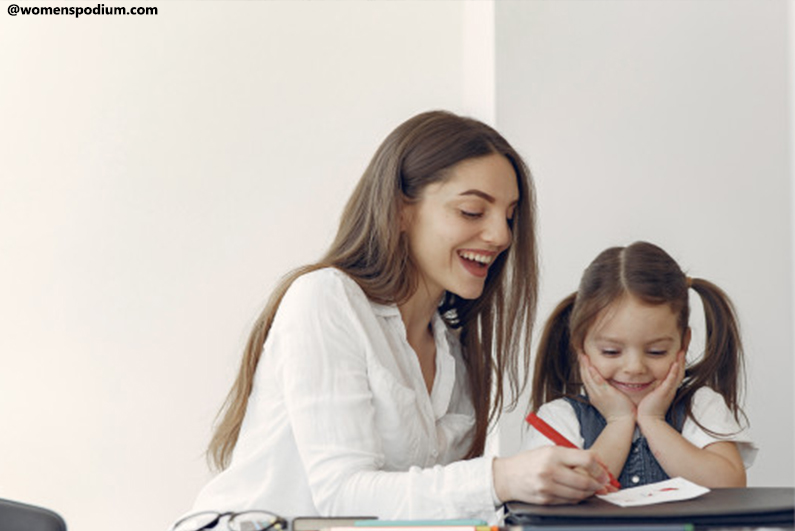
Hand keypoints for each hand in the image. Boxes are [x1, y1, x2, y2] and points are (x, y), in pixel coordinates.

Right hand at [492, 446, 613, 504]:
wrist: (506, 476)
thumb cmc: (529, 461)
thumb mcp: (549, 450)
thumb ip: (572, 455)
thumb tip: (597, 463)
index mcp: (553, 454)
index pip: (585, 460)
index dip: (599, 468)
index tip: (604, 472)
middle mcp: (550, 470)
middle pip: (584, 481)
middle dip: (598, 484)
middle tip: (602, 483)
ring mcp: (547, 487)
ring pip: (579, 494)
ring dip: (589, 493)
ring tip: (591, 488)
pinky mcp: (545, 500)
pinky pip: (569, 502)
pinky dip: (577, 498)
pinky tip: (577, 493)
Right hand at [579, 354, 635, 423]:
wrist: (622, 422)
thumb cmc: (620, 413)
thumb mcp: (610, 401)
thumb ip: (608, 392)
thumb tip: (610, 385)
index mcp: (594, 395)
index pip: (586, 379)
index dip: (583, 369)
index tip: (583, 360)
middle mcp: (594, 394)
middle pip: (584, 376)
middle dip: (582, 365)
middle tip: (580, 353)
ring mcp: (598, 394)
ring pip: (588, 377)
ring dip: (585, 366)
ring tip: (583, 355)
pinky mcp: (605, 393)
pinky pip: (597, 381)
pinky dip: (593, 373)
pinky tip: (590, 365)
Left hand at [637, 351, 684, 420]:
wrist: (647, 420)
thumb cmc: (647, 407)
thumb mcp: (651, 391)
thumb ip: (652, 383)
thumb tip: (647, 374)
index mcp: (668, 386)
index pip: (676, 370)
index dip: (679, 359)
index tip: (680, 346)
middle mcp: (671, 387)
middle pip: (680, 369)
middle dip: (683, 357)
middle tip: (686, 344)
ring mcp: (668, 390)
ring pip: (678, 373)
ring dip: (681, 362)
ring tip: (683, 350)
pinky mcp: (664, 393)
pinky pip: (671, 381)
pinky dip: (673, 372)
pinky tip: (675, 364)